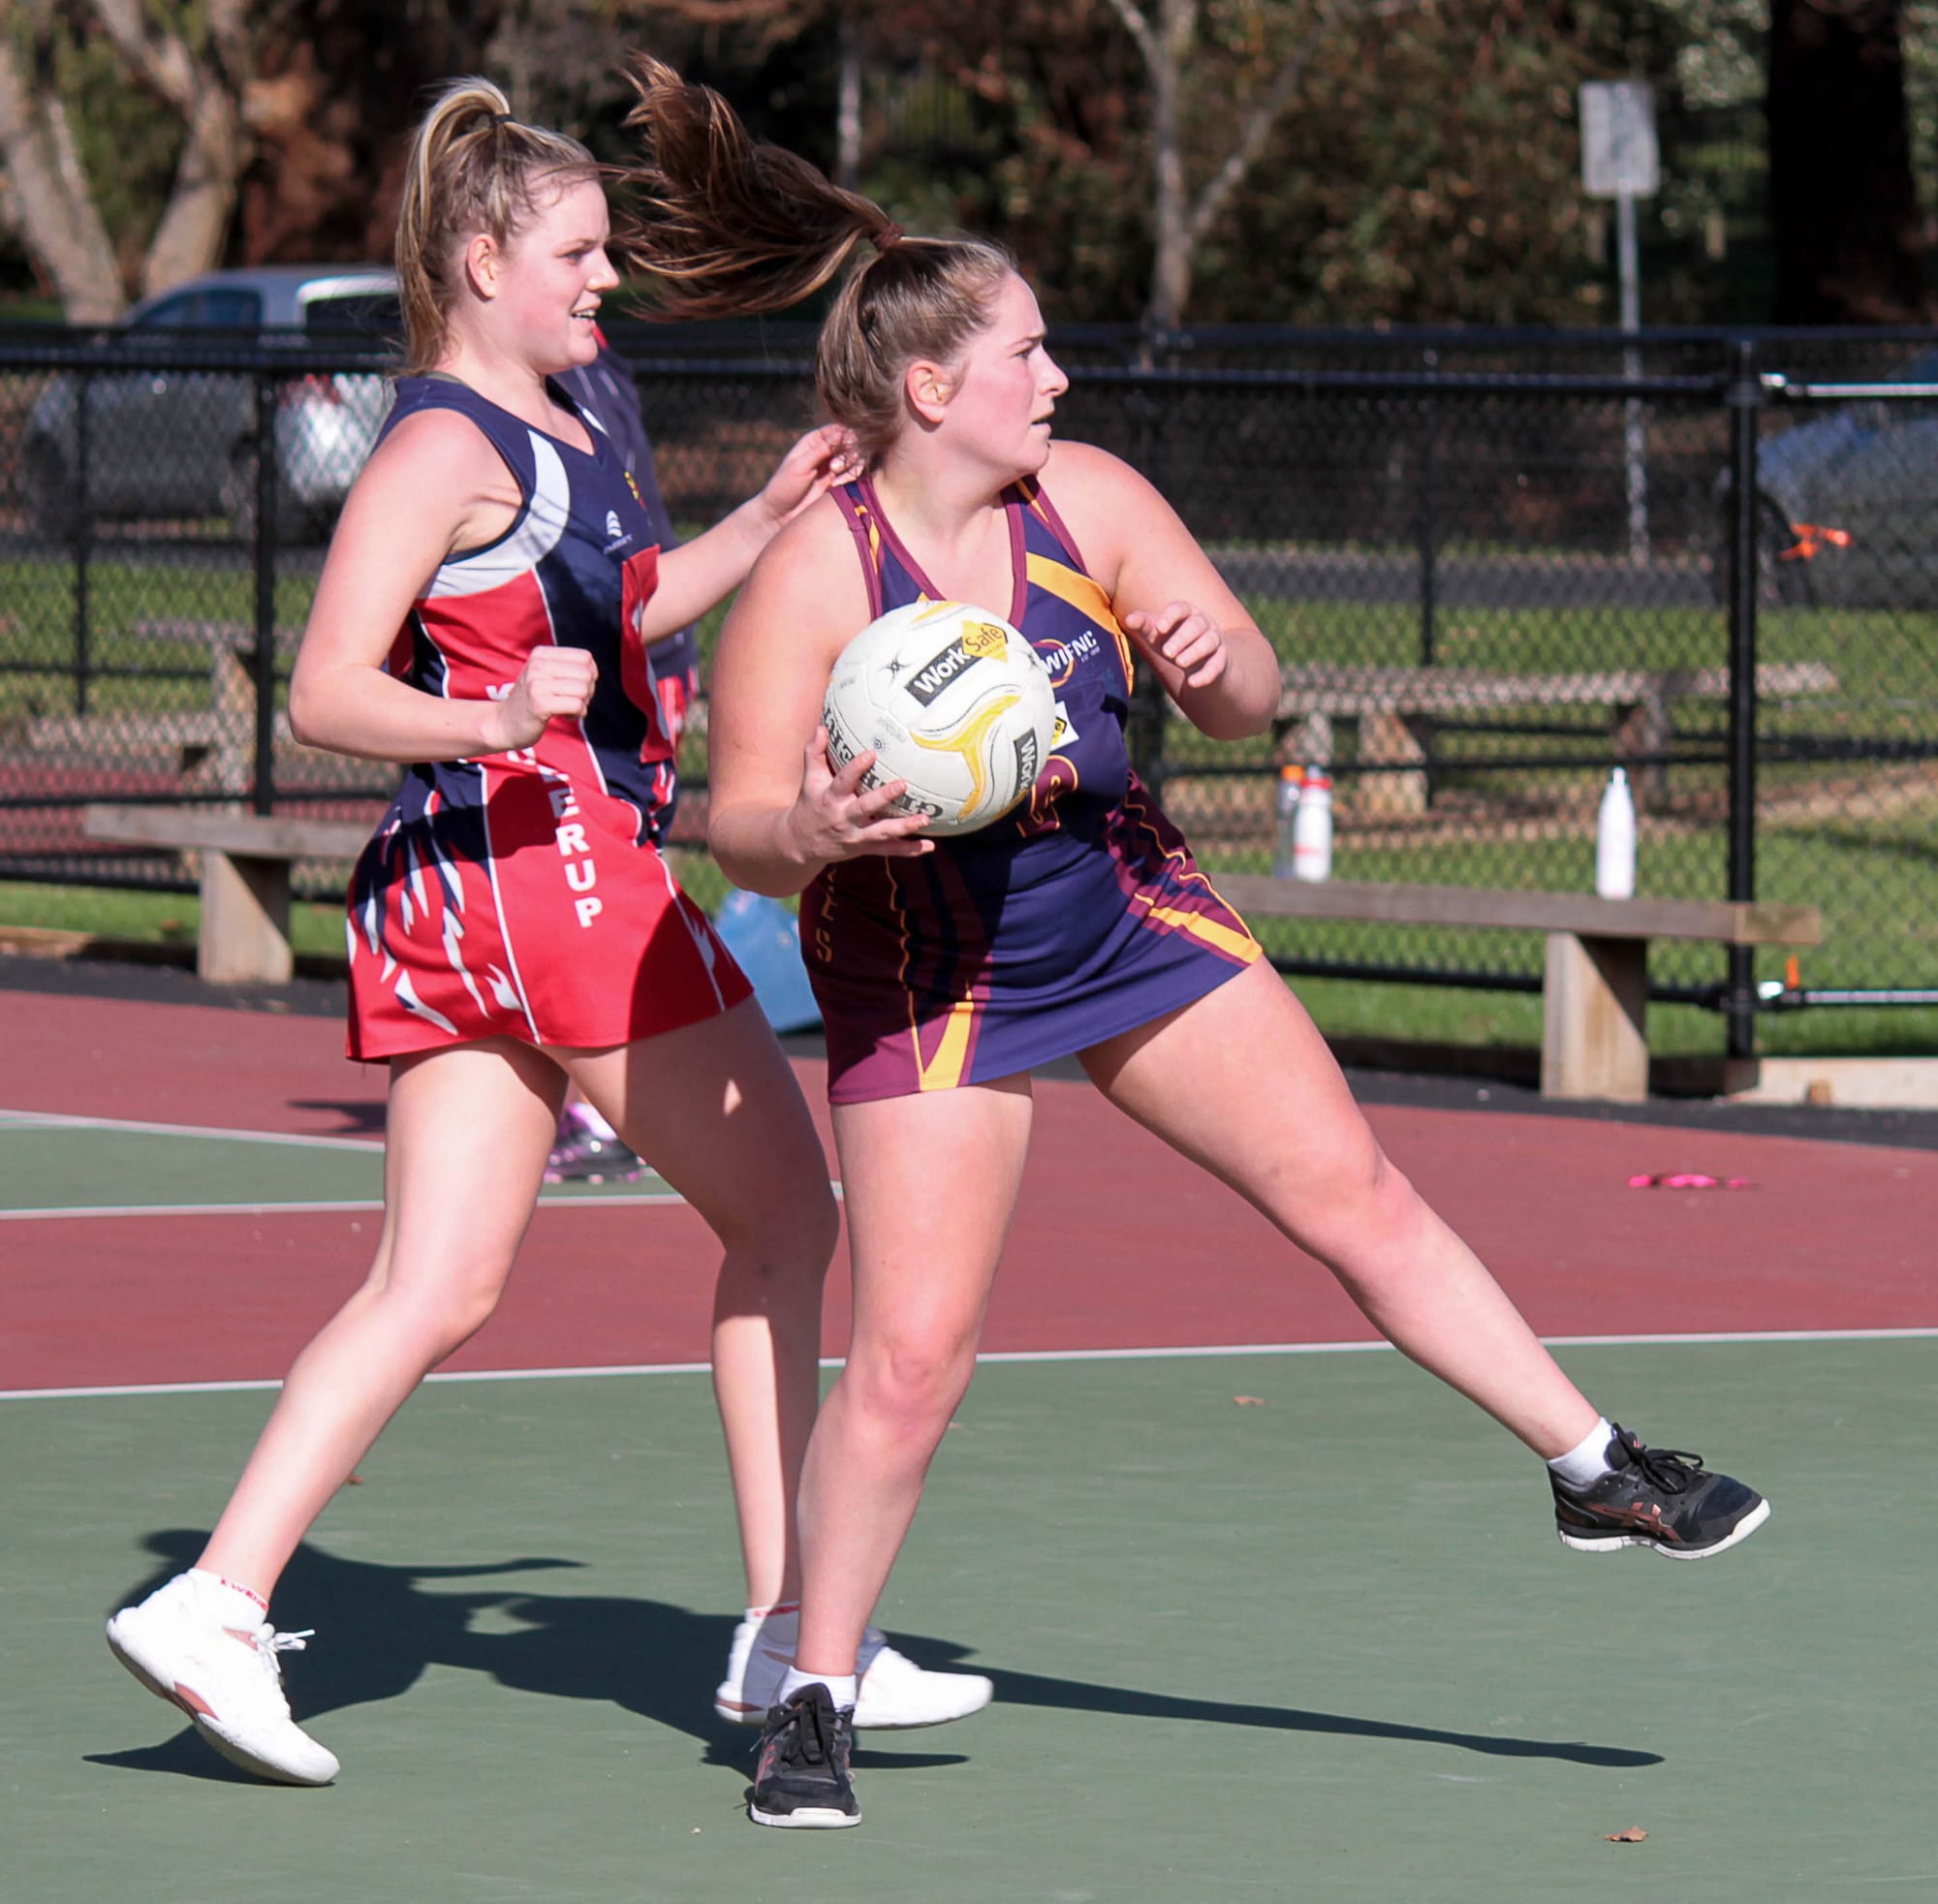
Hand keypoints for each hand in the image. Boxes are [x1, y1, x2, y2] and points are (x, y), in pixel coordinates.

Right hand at [483, 645, 597, 751]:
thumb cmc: (532, 700)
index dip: (590, 674)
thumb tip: (593, 671)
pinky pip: (577, 705)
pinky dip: (578, 713)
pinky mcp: (540, 704)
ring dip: (583, 703)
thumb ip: (567, 668)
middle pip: (587, 674)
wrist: (504, 723)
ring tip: (569, 709)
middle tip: (576, 700)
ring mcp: (537, 684)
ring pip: (583, 689)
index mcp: (541, 654)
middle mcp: (538, 665)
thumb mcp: (545, 675)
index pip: (585, 658)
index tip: (578, 687)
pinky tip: (566, 716)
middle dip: (589, 691)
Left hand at [756, 425, 862, 530]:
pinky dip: (851, 479)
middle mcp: (828, 451)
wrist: (781, 515)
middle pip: (853, 443)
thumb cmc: (785, 487)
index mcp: (815, 440)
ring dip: (851, 467)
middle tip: (834, 468)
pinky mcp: (841, 485)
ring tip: (835, 480)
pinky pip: (855, 477)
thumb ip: (822, 449)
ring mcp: (836, 468)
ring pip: (858, 459)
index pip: (840, 430)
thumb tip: (845, 434)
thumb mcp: (800, 465)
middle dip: (849, 454)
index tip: (843, 447)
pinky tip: (836, 487)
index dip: (846, 436)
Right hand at [781, 726, 934, 865]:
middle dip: (883, 797)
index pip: (843, 781)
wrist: (801, 843)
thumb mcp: (810, 780)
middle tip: (902, 784)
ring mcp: (856, 835)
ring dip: (904, 827)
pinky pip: (889, 850)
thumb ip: (815, 753)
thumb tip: (822, 727)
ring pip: (882, 832)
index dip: (856, 768)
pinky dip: (909, 849)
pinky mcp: (866, 848)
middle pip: (865, 808)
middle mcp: (844, 818)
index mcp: (831, 798)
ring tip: (925, 818)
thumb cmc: (810, 804)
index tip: (871, 753)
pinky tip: (929, 845)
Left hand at [1122, 600, 1228, 689]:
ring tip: (1179, 662)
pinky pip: (1217, 665)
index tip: (1159, 628)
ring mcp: (1214, 640)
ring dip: (1195, 652)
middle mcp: (1203, 623)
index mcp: (1186, 612)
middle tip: (1166, 653)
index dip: (1170, 617)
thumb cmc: (1172, 639)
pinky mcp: (1221, 660)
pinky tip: (1192, 683)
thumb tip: (1128, 620)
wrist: (1198, 659)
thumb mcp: (1156, 633)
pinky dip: (1205, 675)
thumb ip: (1143, 625)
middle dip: (1182, 638)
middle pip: (1196, 626)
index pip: (1180, 609)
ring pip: (1209, 642)